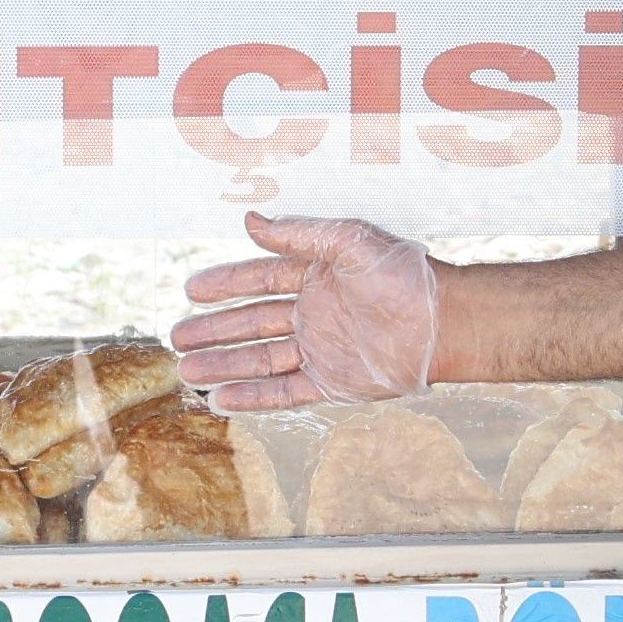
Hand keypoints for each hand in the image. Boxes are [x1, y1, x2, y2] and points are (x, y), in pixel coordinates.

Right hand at [173, 212, 442, 408]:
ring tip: (186, 371)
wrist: (445, 325)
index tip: (191, 289)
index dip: (226, 284)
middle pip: (253, 322)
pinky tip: (223, 400)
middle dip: (215, 329)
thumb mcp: (351, 242)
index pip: (261, 278)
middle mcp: (315, 313)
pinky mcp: (332, 383)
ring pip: (261, 359)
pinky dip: (253, 397)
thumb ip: (300, 236)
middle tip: (177, 335)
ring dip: (225, 364)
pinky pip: (284, 392)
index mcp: (318, 276)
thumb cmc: (406, 277)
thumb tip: (251, 221)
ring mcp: (322, 350)